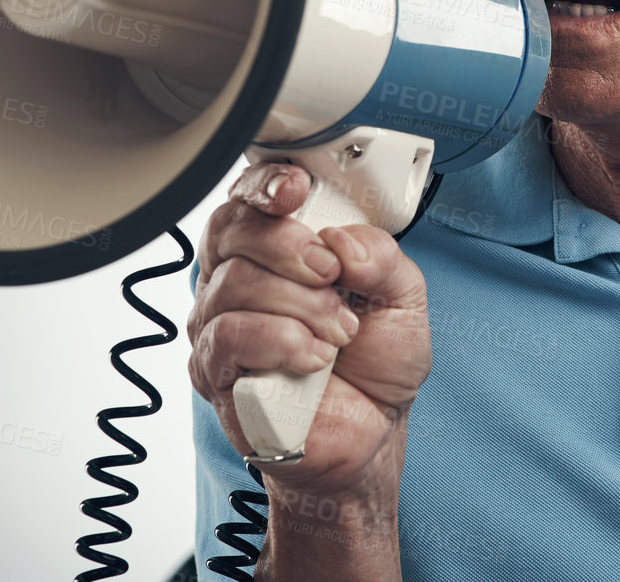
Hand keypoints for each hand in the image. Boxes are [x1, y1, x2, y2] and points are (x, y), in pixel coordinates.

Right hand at [188, 160, 432, 499]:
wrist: (370, 435)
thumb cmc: (375, 364)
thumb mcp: (404, 297)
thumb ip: (382, 257)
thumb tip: (343, 242)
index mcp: (276, 251)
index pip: (248, 198)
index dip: (264, 184)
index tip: (295, 190)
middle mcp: (237, 281)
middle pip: (232, 230)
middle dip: (291, 247)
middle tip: (333, 276)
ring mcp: (219, 326)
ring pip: (234, 284)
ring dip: (300, 306)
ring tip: (337, 333)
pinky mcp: (215, 374)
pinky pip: (229, 338)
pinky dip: (281, 343)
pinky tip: (313, 359)